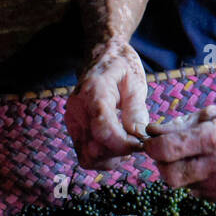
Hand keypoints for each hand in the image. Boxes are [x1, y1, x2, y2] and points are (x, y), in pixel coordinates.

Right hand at [63, 39, 150, 169]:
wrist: (101, 56)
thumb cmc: (121, 66)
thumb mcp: (135, 81)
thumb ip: (136, 109)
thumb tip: (138, 135)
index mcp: (94, 93)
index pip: (103, 131)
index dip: (124, 145)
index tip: (142, 143)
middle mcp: (77, 109)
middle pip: (94, 150)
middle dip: (119, 153)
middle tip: (137, 142)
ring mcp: (72, 121)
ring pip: (87, 157)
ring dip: (111, 158)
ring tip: (127, 143)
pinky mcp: (73, 129)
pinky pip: (85, 154)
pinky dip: (103, 157)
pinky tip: (117, 144)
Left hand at [140, 101, 215, 200]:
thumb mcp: (212, 113)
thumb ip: (179, 125)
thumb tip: (150, 132)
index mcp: (214, 137)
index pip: (166, 150)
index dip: (151, 147)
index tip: (150, 141)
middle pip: (170, 177)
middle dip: (162, 165)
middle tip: (166, 153)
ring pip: (184, 186)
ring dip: (180, 172)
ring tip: (194, 157)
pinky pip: (200, 192)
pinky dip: (197, 180)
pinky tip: (210, 167)